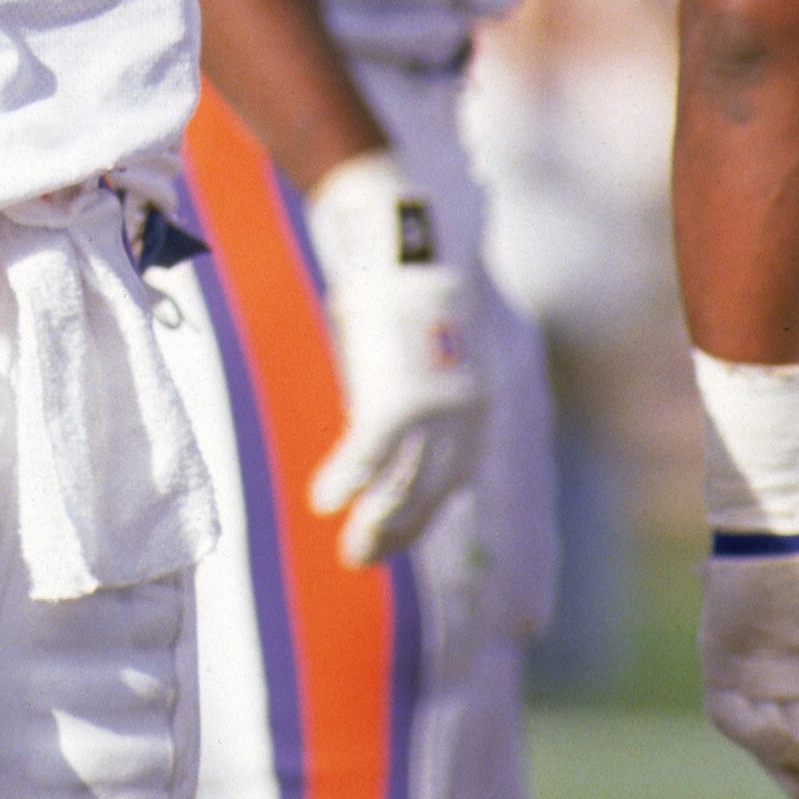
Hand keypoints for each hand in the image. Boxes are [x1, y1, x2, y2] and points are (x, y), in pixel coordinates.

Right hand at [303, 155, 484, 564]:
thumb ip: (414, 375)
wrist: (411, 241)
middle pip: (432, 490)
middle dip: (400, 530)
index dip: (424, 509)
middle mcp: (466, 412)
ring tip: (353, 552)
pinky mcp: (398, 398)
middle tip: (366, 556)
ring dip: (378, 524)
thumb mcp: (425, 336)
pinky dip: (346, 480)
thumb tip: (378, 395)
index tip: (396, 529)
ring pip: (405, 486)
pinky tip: (322, 501)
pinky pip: (368, 455)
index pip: (454, 474)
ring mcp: (435, 409)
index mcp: (476, 398)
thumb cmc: (410, 279)